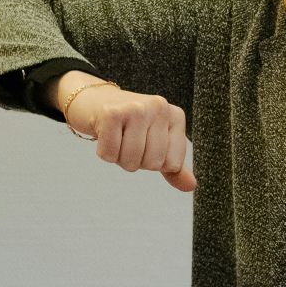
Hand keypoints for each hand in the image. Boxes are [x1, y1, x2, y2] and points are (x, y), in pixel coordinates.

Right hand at [54, 74, 195, 191]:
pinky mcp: (112, 113)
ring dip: (119, 158)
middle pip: (152, 164)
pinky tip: (105, 134)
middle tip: (128, 140)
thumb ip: (173, 166)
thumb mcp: (156, 142)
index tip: (145, 144)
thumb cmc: (128, 125)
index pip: (172, 164)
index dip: (155, 163)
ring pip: (131, 161)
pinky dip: (104, 153)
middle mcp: (159, 107)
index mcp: (175, 115)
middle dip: (136, 161)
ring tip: (117, 138)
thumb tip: (191, 186)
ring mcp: (136, 108)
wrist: (95, 100)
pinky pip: (110, 154)